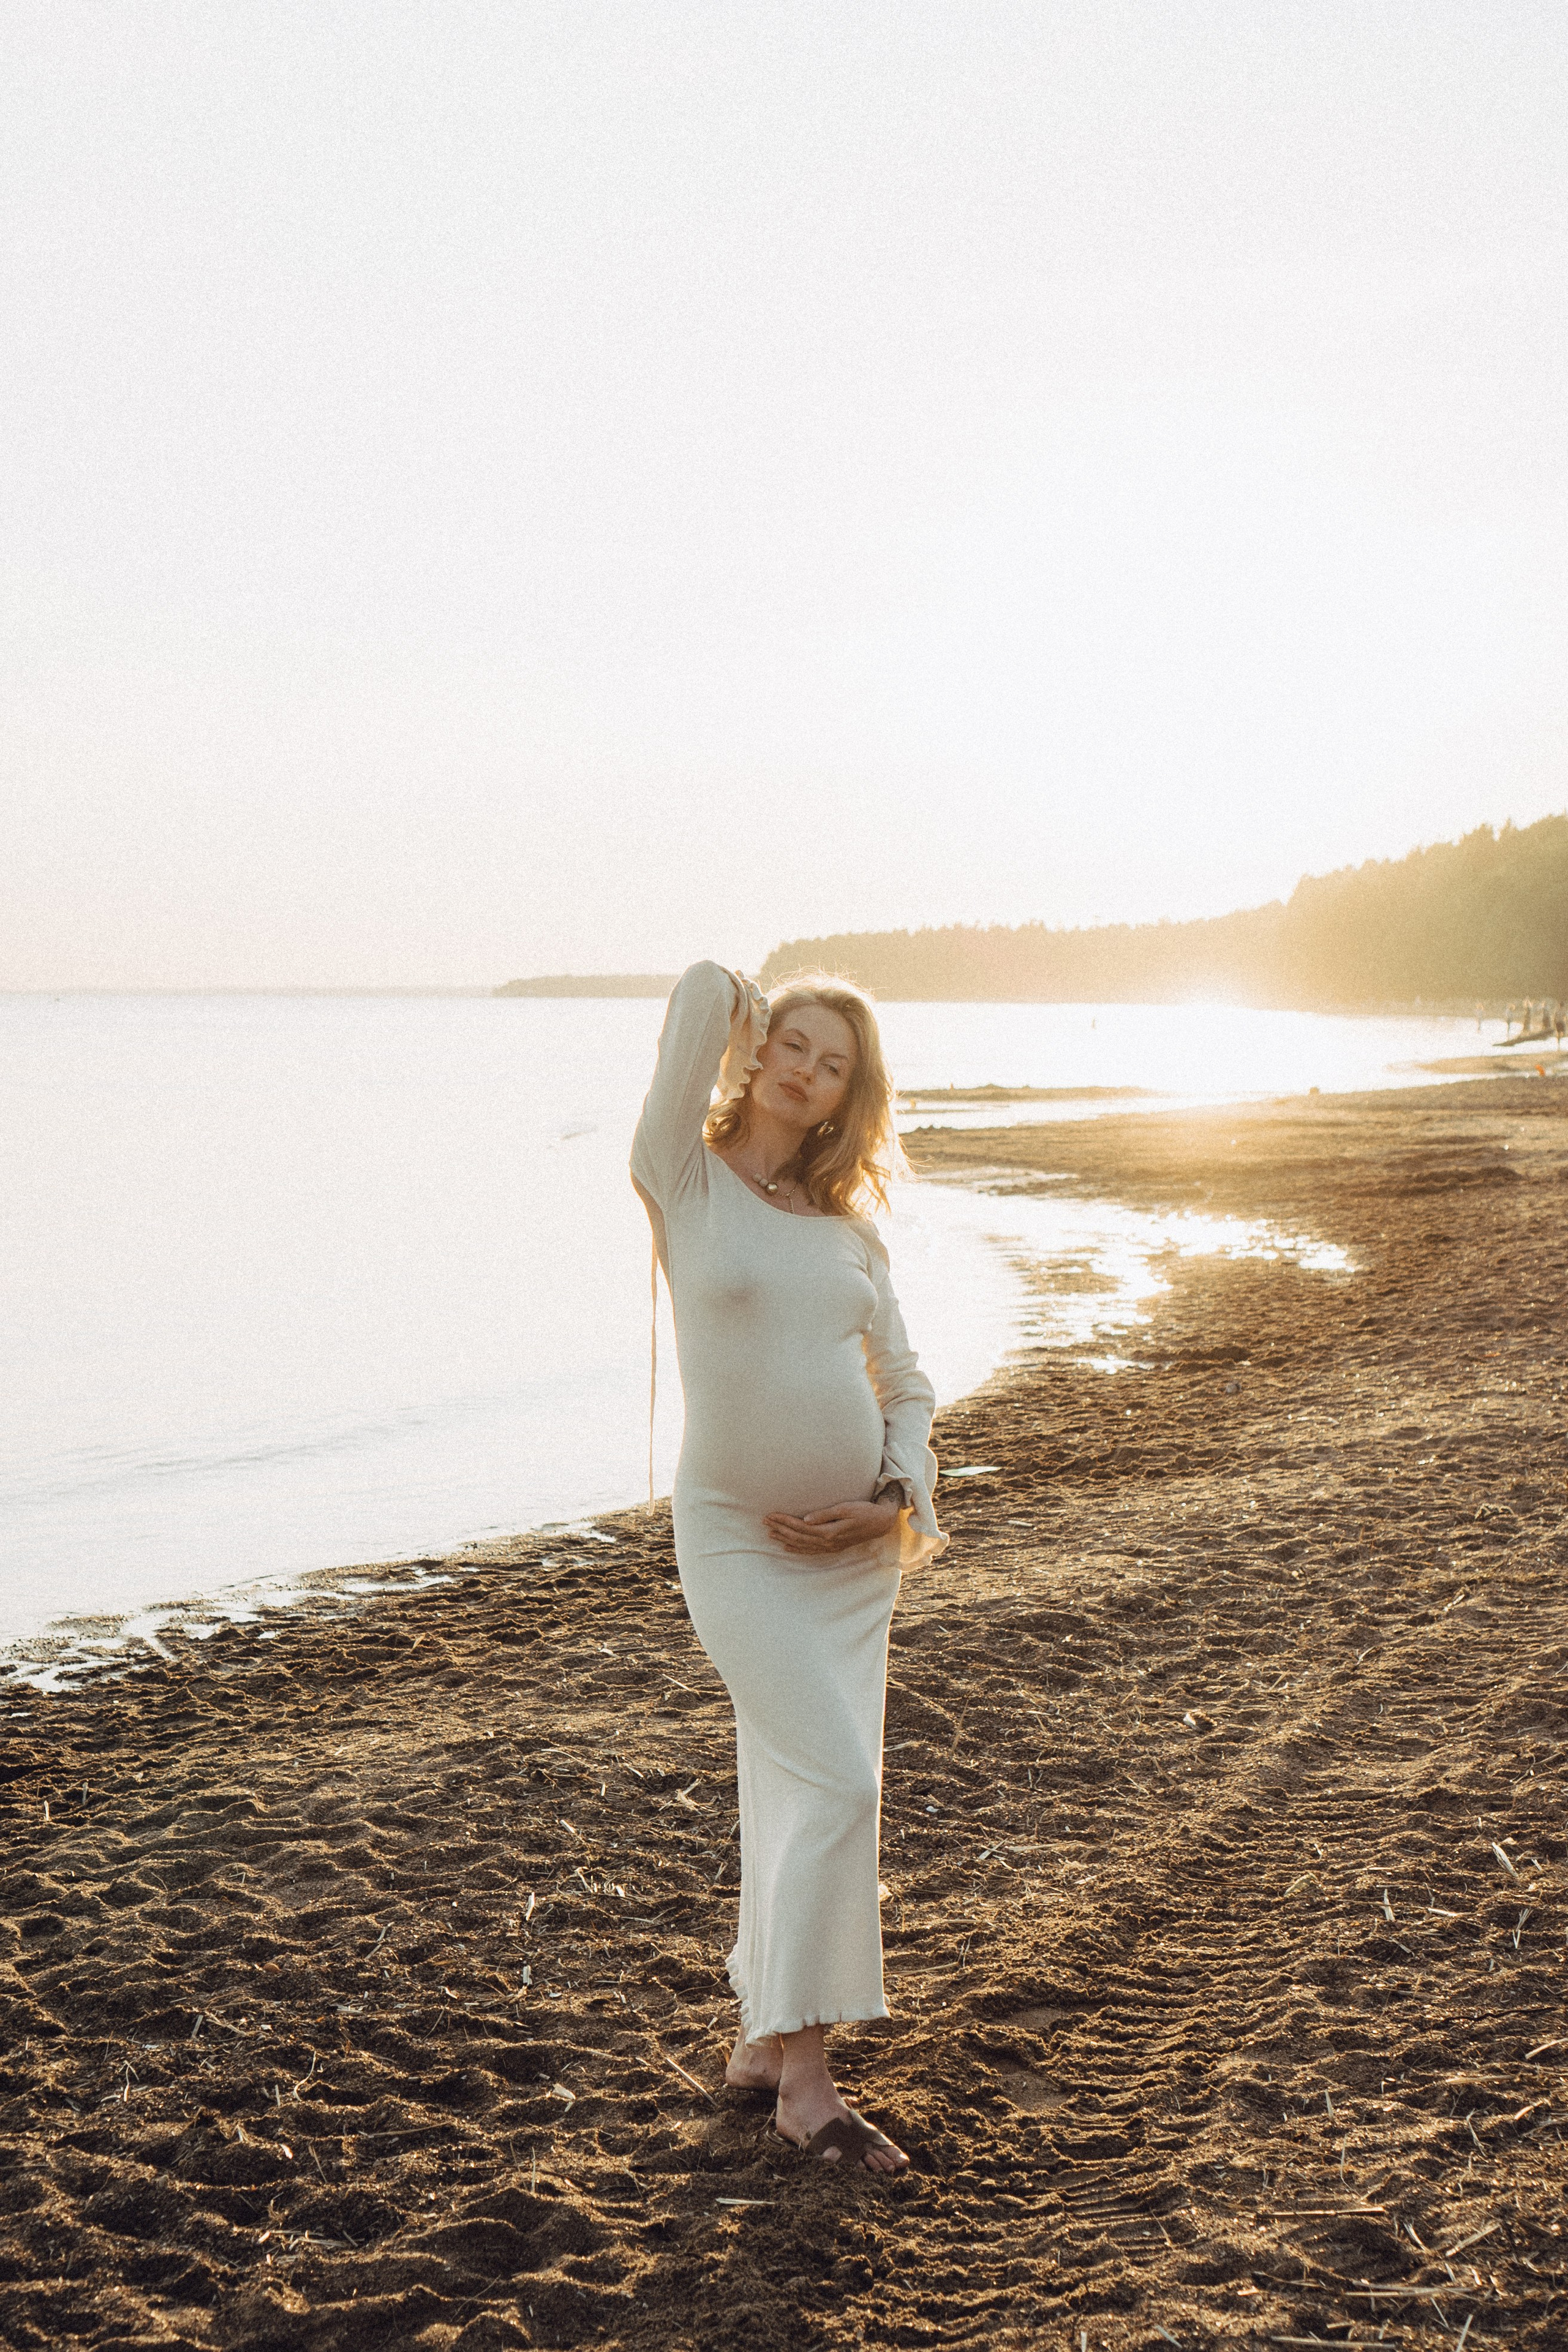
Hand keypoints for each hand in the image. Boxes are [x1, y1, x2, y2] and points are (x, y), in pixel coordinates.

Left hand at [764, 1498, 899, 1556]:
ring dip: (785, 1539)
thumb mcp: (845, 1508)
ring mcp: (829, 1546)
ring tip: (770, 1534)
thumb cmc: (863, 1511)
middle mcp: (827, 1542)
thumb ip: (825, 1515)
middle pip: (798, 1536)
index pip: (800, 1526)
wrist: (880, 1523)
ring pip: (802, 1544)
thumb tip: (806, 1519)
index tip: (770, 1515)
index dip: (784, 1521)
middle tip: (764, 1522)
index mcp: (828, 1531)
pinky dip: (797, 1549)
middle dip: (780, 1529)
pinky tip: (787, 1547)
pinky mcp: (832, 1547)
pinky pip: (810, 1550)